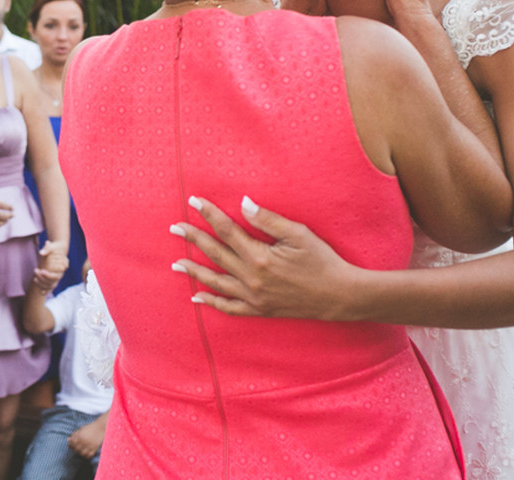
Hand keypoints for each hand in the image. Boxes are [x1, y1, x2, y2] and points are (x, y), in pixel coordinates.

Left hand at [33, 242, 69, 292]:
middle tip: (36, 271)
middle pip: (53, 281)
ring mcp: (57, 278)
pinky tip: (41, 292)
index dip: (49, 275)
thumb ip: (47, 248)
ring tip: (35, 279)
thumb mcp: (51, 246)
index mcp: (63, 267)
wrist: (57, 250)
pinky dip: (46, 290)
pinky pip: (50, 287)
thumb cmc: (55, 248)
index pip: (57, 275)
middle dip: (43, 278)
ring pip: (51, 285)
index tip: (42, 271)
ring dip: (42, 284)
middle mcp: (61, 274)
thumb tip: (41, 253)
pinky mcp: (53, 280)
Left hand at [68, 416, 106, 458]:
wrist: (100, 427)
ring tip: (81, 451)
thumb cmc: (90, 428)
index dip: (71, 445)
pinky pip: (89, 455)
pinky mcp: (95, 448)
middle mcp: (84, 442)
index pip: (72, 444)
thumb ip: (74, 435)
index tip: (72, 445)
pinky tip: (86, 454)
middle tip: (76, 448)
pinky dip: (87, 456)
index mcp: (80, 436)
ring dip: (80, 454)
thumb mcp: (81, 429)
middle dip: (75, 450)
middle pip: (76, 450)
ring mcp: (90, 446)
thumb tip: (68, 440)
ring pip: (82, 454)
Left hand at [169, 196, 358, 319]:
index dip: (208, 214)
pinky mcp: (259, 310)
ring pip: (215, 282)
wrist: (339, 295)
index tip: (192, 202)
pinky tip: (197, 296)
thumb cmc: (321, 260)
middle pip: (214, 254)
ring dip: (193, 272)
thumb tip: (243, 203)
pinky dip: (211, 302)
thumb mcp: (298, 234)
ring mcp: (253, 297)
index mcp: (259, 256)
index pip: (226, 230)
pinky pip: (229, 308)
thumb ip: (267, 219)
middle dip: (192, 239)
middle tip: (174, 228)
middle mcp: (251, 278)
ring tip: (175, 263)